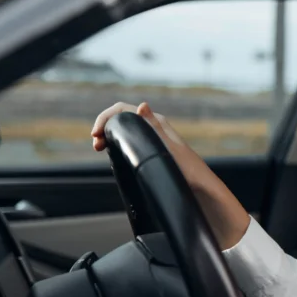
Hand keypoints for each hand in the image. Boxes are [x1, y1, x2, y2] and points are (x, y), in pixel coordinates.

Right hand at [91, 102, 249, 248]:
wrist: (201, 190)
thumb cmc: (186, 172)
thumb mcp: (167, 148)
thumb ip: (153, 127)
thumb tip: (141, 105)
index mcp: (156, 122)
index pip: (122, 109)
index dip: (105, 118)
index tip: (96, 135)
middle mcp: (154, 127)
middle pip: (121, 118)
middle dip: (104, 126)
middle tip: (96, 144)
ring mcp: (153, 138)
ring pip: (124, 129)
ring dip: (109, 135)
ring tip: (100, 147)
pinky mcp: (152, 150)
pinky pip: (130, 140)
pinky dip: (117, 143)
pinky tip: (113, 152)